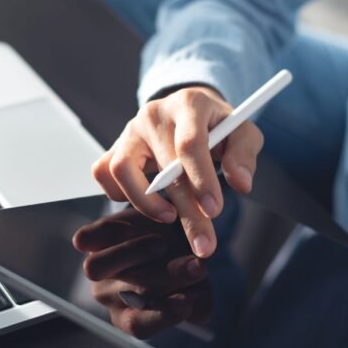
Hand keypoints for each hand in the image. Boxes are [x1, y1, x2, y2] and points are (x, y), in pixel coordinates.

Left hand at [73, 208, 212, 338]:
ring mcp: (96, 269)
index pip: (139, 325)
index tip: (185, 302)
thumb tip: (197, 309)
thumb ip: (199, 302)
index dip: (162, 316)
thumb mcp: (197, 286)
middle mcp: (109, 296)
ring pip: (97, 268)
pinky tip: (136, 226)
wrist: (168, 221)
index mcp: (132, 317)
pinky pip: (88, 238)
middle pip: (126, 293)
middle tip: (194, 265)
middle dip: (166, 278)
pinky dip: (111, 232)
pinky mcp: (88, 240)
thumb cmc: (183, 263)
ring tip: (164, 243)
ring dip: (133, 253)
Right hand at [91, 86, 263, 257]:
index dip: (202, 179)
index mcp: (189, 104)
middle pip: (163, 168)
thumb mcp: (243, 133)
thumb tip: (241, 184)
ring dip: (145, 203)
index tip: (214, 210)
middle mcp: (154, 114)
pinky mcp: (115, 145)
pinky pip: (103, 173)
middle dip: (186, 212)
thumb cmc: (218, 127)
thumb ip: (244, 155)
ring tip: (170, 217)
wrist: (191, 113)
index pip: (190, 143)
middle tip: (203, 244)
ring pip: (121, 169)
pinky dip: (119, 194)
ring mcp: (130, 130)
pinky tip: (146, 202)